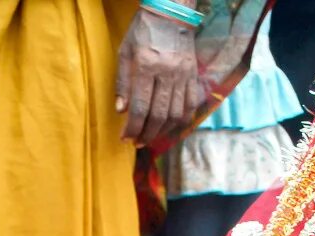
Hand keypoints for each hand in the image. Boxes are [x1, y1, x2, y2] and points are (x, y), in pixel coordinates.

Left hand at [114, 9, 200, 145]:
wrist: (171, 13)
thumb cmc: (143, 31)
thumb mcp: (124, 52)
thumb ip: (122, 82)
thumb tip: (121, 110)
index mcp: (147, 66)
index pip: (140, 107)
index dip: (132, 128)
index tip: (126, 139)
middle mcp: (167, 72)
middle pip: (159, 115)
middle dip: (146, 134)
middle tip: (137, 143)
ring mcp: (183, 75)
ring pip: (176, 114)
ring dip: (163, 131)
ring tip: (151, 137)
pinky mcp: (193, 75)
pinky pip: (191, 105)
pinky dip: (182, 120)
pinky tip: (171, 126)